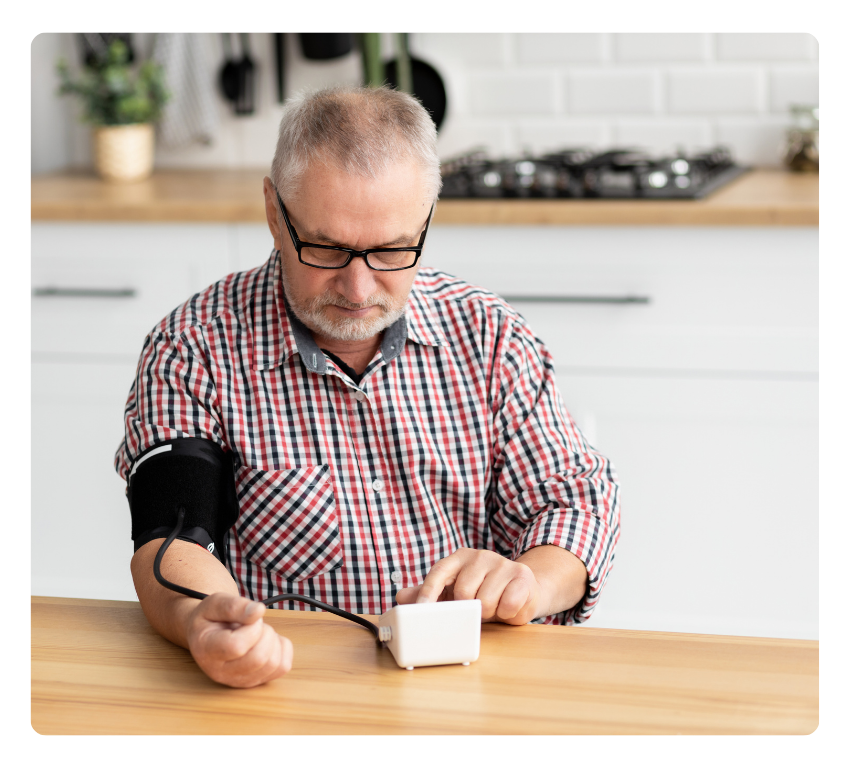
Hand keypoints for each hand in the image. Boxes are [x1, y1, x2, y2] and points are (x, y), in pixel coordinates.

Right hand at [185, 593, 293, 687]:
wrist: (208, 635)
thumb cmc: (211, 619)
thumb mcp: (215, 603)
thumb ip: (234, 606)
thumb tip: (259, 611)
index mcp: (207, 651)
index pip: (237, 646)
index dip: (252, 628)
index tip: (249, 617)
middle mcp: (221, 672)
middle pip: (258, 659)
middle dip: (265, 633)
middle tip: (255, 623)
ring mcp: (240, 680)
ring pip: (273, 664)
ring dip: (274, 640)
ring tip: (260, 632)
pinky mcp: (256, 680)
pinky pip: (283, 666)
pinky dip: (282, 648)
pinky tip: (268, 641)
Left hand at [395, 548, 540, 624]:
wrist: (523, 589)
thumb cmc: (484, 591)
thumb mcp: (455, 593)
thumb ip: (430, 595)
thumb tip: (401, 597)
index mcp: (459, 558)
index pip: (439, 572)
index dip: (428, 591)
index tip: (420, 610)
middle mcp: (479, 556)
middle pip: (463, 592)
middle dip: (468, 609)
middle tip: (475, 609)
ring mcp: (502, 563)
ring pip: (485, 602)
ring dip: (489, 613)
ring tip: (493, 607)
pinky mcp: (522, 576)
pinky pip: (508, 605)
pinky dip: (507, 614)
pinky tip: (508, 606)